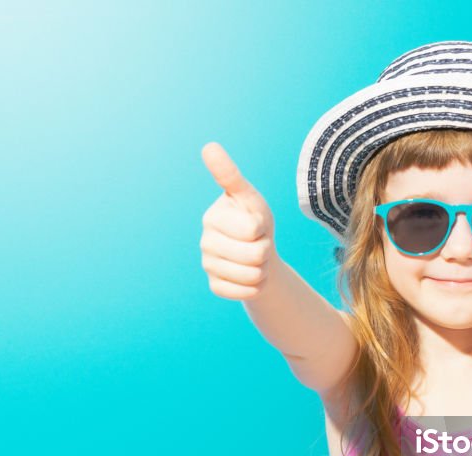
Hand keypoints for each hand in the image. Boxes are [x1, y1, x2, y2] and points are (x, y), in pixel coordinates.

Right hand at [200, 142, 277, 300]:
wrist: (258, 254)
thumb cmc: (254, 220)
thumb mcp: (250, 197)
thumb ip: (230, 175)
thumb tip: (208, 146)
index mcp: (213, 216)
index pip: (252, 228)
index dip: (262, 228)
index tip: (255, 222)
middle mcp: (205, 241)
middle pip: (256, 254)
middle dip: (265, 250)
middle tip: (258, 243)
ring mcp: (208, 265)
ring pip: (252, 275)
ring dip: (262, 269)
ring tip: (255, 259)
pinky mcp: (215, 285)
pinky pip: (246, 292)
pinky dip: (256, 287)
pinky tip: (250, 276)